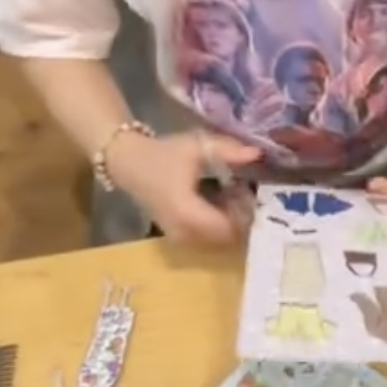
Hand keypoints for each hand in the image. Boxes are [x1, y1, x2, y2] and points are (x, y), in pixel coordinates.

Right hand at [108, 131, 260, 244]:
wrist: (128, 164)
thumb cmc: (163, 154)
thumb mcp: (197, 147)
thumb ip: (228, 151)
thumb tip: (257, 153)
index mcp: (188, 213)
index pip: (229, 227)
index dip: (245, 212)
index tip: (248, 190)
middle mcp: (184, 233)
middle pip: (227, 237)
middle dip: (240, 217)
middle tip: (242, 191)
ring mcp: (180, 239)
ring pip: (218, 240)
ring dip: (229, 221)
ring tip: (229, 194)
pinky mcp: (178, 238)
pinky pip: (206, 238)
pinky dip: (217, 224)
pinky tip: (215, 202)